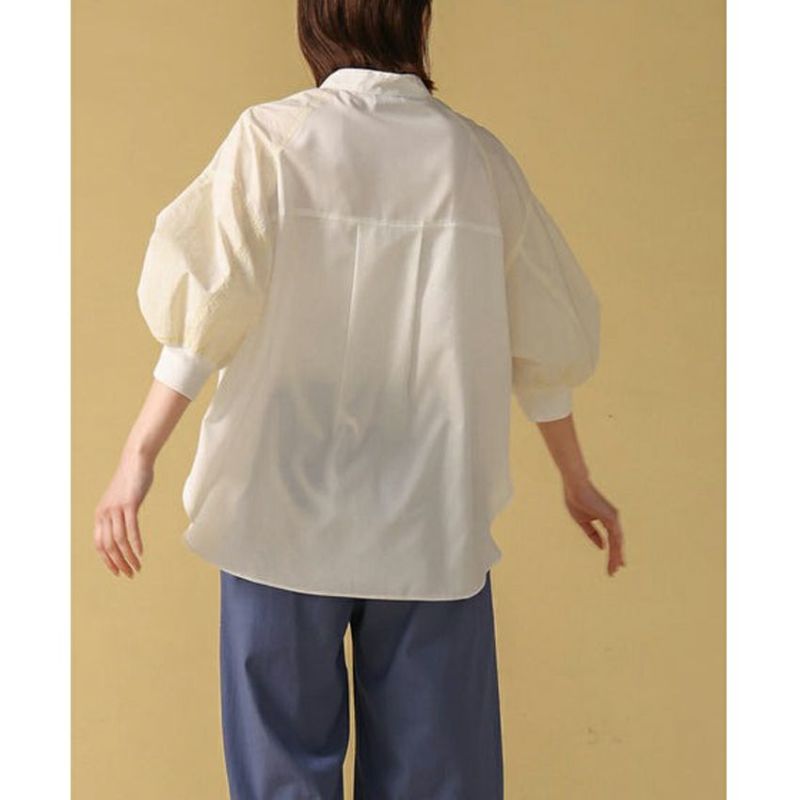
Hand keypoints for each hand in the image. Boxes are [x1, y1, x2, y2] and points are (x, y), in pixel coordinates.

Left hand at [93, 449, 152, 577]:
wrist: (135, 460)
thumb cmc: (129, 480)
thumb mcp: (118, 500)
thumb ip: (117, 515)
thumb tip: (121, 530)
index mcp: (100, 515)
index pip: (99, 545)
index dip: (107, 561)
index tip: (117, 572)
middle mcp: (104, 514)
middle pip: (108, 546)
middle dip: (118, 563)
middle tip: (129, 574)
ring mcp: (116, 509)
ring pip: (119, 540)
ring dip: (128, 557)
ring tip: (137, 567)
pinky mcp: (129, 504)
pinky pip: (131, 528)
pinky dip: (135, 543)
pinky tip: (140, 553)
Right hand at [562, 476, 624, 575]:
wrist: (575, 486)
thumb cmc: (576, 500)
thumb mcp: (583, 521)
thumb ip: (593, 534)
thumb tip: (602, 547)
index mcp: (607, 518)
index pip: (612, 539)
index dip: (613, 552)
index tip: (614, 564)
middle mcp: (613, 519)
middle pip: (616, 543)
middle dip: (615, 558)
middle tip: (614, 572)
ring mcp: (614, 518)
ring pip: (617, 542)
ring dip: (616, 557)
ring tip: (614, 570)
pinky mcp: (611, 518)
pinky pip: (615, 538)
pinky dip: (615, 550)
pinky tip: (615, 560)